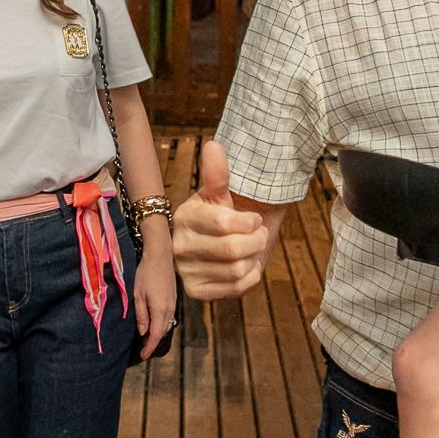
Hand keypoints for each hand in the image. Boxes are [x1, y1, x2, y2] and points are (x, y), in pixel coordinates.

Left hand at [132, 248, 177, 358]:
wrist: (160, 256)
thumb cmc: (145, 274)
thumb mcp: (138, 295)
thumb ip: (141, 315)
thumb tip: (143, 332)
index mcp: (160, 309)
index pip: (155, 334)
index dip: (149, 347)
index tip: (143, 355)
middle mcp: (169, 308)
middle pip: (162, 331)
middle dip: (153, 342)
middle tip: (143, 350)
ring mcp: (173, 303)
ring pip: (166, 324)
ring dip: (157, 333)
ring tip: (147, 339)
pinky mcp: (173, 298)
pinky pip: (168, 316)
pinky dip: (161, 324)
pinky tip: (154, 323)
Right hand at [171, 141, 270, 299]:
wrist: (221, 241)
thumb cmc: (223, 212)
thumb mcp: (221, 192)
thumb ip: (218, 173)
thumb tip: (213, 146)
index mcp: (185, 217)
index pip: (223, 224)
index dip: (248, 222)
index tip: (254, 218)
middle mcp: (179, 246)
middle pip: (233, 250)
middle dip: (256, 241)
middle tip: (259, 234)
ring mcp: (185, 271)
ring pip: (237, 270)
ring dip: (254, 257)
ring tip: (251, 247)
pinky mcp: (196, 291)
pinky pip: (235, 288)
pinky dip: (249, 276)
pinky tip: (245, 265)